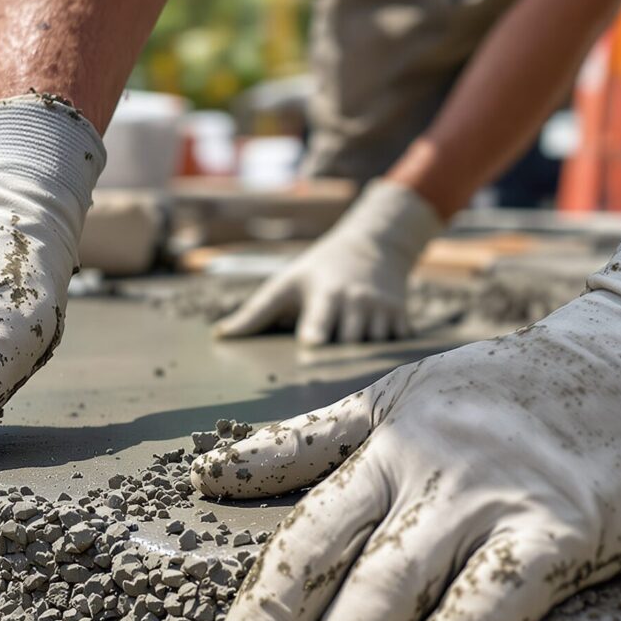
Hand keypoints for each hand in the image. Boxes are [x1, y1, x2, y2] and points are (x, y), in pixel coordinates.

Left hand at [195, 140, 620, 620]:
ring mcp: (489, 499)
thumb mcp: (400, 397)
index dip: (257, 607)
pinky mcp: (558, 531)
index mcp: (383, 441)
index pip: (302, 531)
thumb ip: (307, 443)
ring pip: (391, 595)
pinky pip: (481, 617)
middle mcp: (424, 470)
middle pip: (331, 568)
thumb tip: (205, 476)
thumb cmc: (522, 388)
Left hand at [214, 180, 443, 344]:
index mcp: (325, 294)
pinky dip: (385, 355)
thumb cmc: (318, 270)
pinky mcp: (402, 316)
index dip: (314, 340)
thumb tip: (219, 336)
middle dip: (335, 361)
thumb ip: (256, 312)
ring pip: (373, 350)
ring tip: (345, 359)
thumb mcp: (287, 283)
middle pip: (346, 346)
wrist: (373, 245)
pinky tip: (372, 349)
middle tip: (321, 376)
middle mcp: (356, 301)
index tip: (308, 353)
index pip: (318, 325)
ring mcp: (382, 309)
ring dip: (359, 359)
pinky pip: (396, 348)